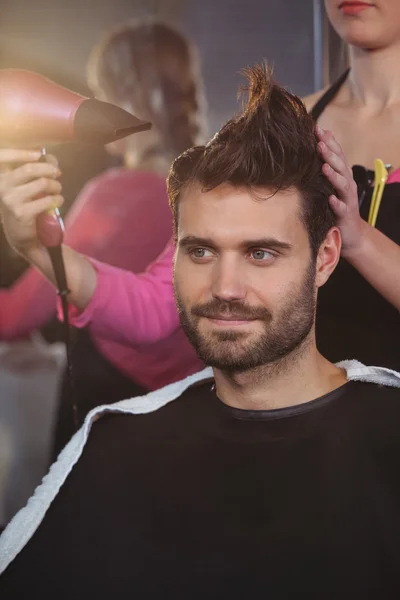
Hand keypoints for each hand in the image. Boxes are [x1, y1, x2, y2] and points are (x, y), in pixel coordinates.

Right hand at [0, 149, 63, 255]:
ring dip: (55, 185)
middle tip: (57, 174)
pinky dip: (57, 199)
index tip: (39, 153)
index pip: (4, 156)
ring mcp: (10, 199)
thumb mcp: (22, 186)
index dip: (22, 152)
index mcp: (0, 176)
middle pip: (29, 169)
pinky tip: (58, 201)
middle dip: (48, 169)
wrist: (20, 234)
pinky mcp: (21, 212)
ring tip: (57, 190)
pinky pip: (46, 200)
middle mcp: (1, 186)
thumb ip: (32, 170)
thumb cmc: (22, 205)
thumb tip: (48, 156)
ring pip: (42, 183)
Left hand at [316, 125, 365, 255]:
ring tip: (324, 166)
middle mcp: (346, 184)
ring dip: (334, 174)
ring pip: (342, 184)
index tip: (316, 128)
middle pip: (340, 165)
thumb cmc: (336, 206)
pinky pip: (341, 208)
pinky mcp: (345, 215)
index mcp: (342, 176)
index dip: (328, 141)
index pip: (336, 154)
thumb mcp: (330, 185)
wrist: (351, 233)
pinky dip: (336, 203)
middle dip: (330, 153)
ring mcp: (347, 199)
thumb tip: (314, 146)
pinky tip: (330, 199)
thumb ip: (325, 167)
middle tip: (319, 142)